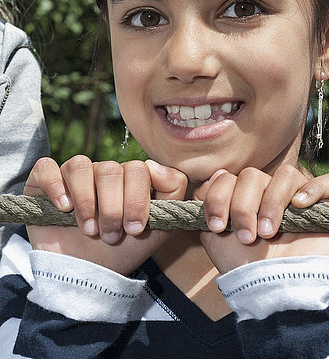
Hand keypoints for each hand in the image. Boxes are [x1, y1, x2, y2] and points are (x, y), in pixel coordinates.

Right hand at [25, 156, 187, 275]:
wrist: (87, 277)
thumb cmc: (122, 251)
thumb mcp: (158, 228)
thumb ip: (172, 192)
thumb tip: (154, 166)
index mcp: (128, 178)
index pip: (138, 169)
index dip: (138, 198)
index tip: (135, 229)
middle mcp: (101, 172)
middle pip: (110, 169)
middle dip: (113, 208)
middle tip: (111, 236)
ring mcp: (72, 176)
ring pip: (81, 166)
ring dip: (87, 202)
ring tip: (89, 230)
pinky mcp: (43, 184)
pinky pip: (46, 168)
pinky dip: (55, 185)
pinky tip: (63, 207)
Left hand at [194, 164, 328, 273]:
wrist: (274, 293)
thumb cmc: (246, 267)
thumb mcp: (215, 235)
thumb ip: (208, 202)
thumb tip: (213, 176)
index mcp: (249, 197)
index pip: (230, 177)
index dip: (219, 196)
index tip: (218, 225)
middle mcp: (275, 194)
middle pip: (254, 175)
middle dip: (243, 206)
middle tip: (246, 236)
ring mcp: (305, 199)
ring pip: (287, 174)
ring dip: (272, 202)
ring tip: (269, 232)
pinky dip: (313, 189)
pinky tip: (299, 206)